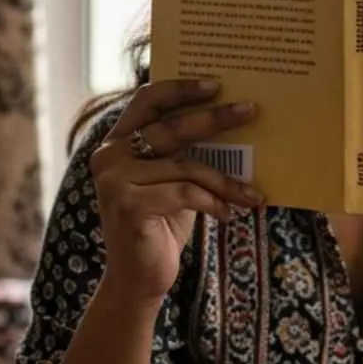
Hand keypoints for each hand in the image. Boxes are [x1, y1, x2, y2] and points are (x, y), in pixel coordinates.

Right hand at [92, 79, 260, 304]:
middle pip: (171, 128)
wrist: (139, 280)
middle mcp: (109, 156)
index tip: (217, 83)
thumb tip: (232, 119)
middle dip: (215, 118)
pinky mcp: (129, 205)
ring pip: (185, 166)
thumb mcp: (173, 182)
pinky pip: (185, 193)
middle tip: (252, 110)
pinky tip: (230, 214)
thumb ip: (184, 153)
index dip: (181, 88)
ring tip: (253, 195)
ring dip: (226, 181)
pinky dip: (214, 202)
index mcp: (117, 142)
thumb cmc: (161, 226)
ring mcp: (115, 181)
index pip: (147, 100)